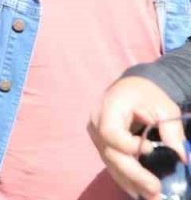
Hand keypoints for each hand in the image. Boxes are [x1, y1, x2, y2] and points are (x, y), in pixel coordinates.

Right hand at [89, 76, 185, 199]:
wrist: (131, 90)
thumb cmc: (147, 95)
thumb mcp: (164, 106)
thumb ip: (171, 129)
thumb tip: (181, 155)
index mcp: (108, 109)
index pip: (110, 132)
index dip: (127, 145)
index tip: (149, 149)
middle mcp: (96, 125)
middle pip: (110, 154)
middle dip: (133, 174)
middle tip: (155, 189)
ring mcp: (97, 138)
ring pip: (111, 164)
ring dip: (131, 182)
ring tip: (151, 196)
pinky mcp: (103, 148)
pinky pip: (112, 166)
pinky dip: (126, 179)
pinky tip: (139, 192)